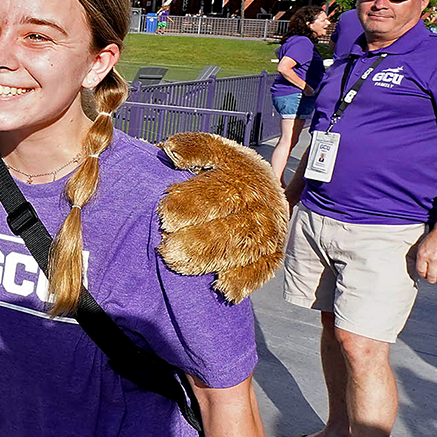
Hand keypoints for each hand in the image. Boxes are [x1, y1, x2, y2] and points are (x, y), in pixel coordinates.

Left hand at [158, 133, 290, 302]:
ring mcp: (267, 231)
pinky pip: (260, 269)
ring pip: (241, 250)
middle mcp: (258, 206)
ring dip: (210, 260)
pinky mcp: (272, 253)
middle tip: (167, 249)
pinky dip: (243, 280)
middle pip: (228, 227)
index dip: (191, 204)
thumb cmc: (230, 169)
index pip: (217, 192)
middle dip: (197, 240)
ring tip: (178, 265)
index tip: (164, 216)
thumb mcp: (216, 151)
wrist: (268, 187)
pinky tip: (222, 288)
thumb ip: (194, 148)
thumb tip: (171, 151)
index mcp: (243, 177)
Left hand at [412, 229, 436, 284]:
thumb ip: (421, 256)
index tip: (425, 276)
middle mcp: (432, 260)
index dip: (423, 275)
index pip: (421, 271)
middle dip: (432, 280)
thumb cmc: (436, 236)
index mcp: (423, 255)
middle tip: (433, 280)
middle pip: (431, 276)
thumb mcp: (422, 245)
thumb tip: (421, 265)